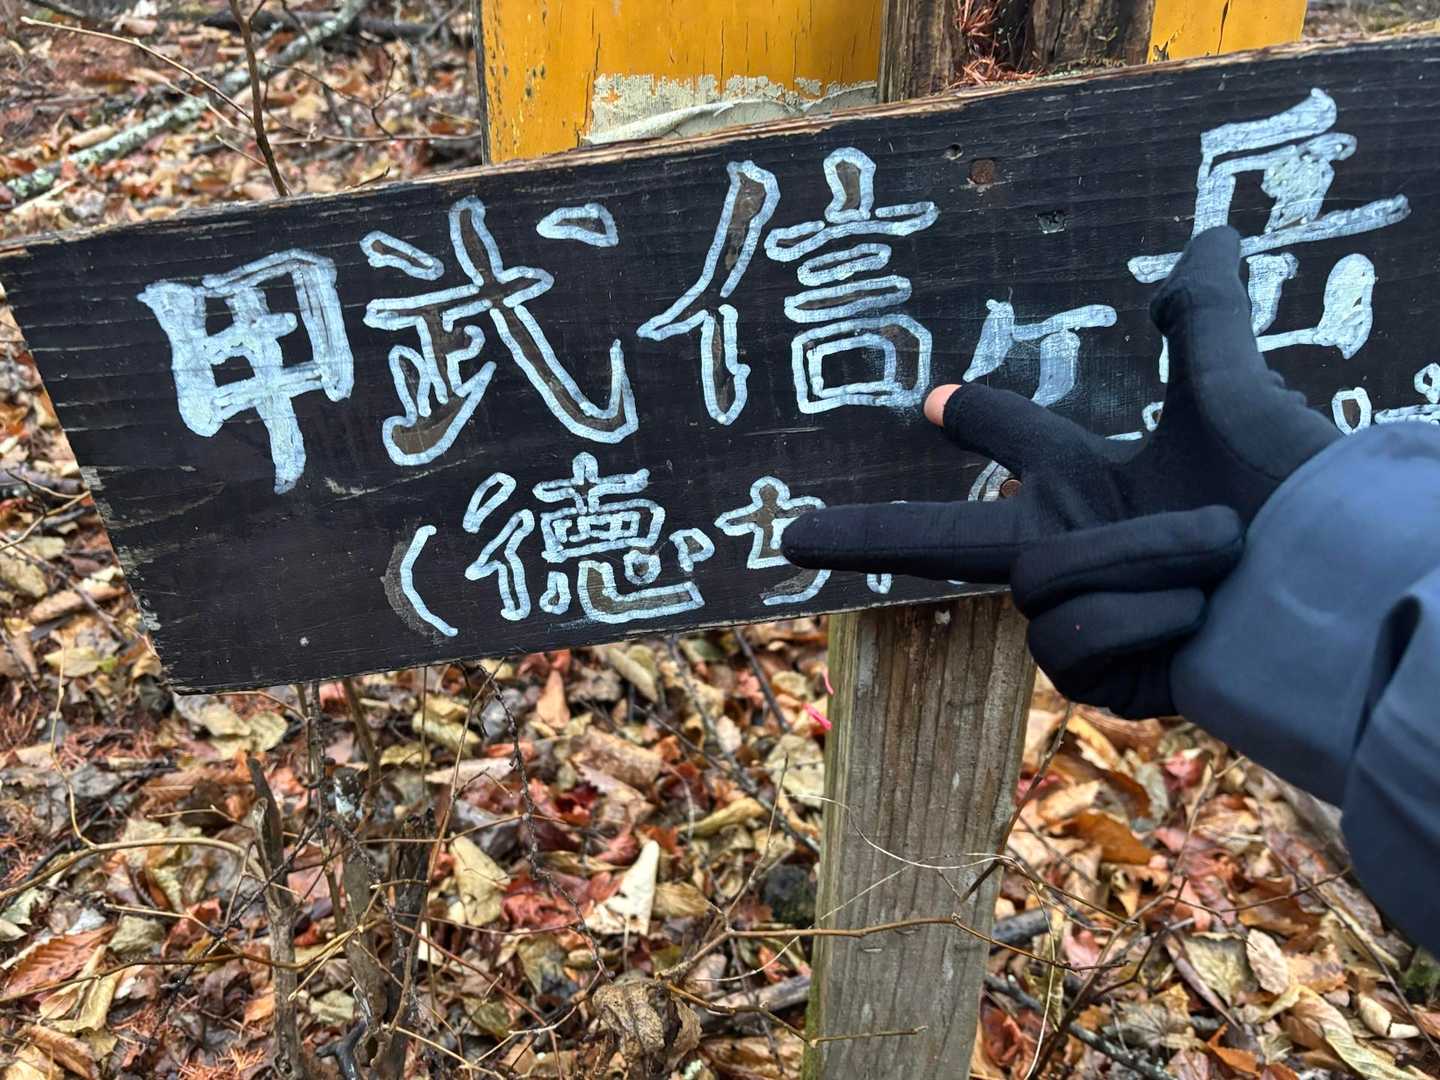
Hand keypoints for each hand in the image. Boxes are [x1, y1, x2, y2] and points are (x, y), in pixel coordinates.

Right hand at [782, 226, 1340, 716]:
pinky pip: (1079, 640)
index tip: (937, 405)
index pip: (1023, 438)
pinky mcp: (1100, 681)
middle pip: (943, 538)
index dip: (983, 416)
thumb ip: (1206, 321)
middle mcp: (1070, 547)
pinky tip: (1199, 622)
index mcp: (1092, 480)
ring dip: (1142, 554)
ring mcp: (1079, 619)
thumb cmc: (1290, 497)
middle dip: (863, 536)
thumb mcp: (1234, 401)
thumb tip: (1209, 239)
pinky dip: (1147, 617)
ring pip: (1050, 580)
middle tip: (792, 538)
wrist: (1343, 596)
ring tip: (1220, 552)